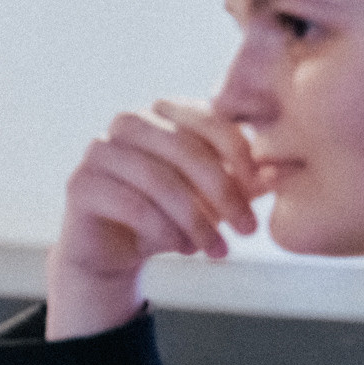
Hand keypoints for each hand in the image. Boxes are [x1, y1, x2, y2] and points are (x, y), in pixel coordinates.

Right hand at [47, 99, 262, 338]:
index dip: (240, 152)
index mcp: (163, 113)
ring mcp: (99, 151)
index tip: (262, 189)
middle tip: (246, 229)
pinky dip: (164, 230)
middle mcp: (128, 123)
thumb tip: (282, 170)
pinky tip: (181, 248)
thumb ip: (245, 181)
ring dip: (195, 219)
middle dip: (223, 192)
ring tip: (216, 249)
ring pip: (159, 179)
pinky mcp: (80, 183)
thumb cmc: (166, 215)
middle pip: (185, 149)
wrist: (112, 251)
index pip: (209, 118)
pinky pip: (131, 204)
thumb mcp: (213, 199)